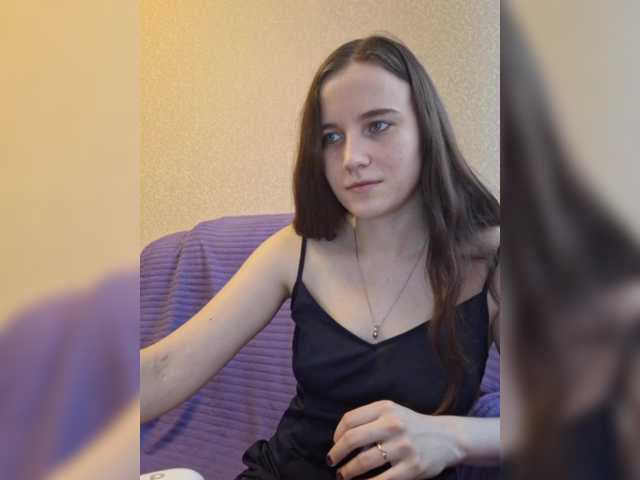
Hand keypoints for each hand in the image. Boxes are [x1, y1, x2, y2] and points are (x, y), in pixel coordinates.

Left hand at [327, 400, 463, 479]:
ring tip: (343, 475)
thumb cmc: (412, 426)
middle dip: (336, 454)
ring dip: (347, 472)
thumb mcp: (393, 412)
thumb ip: (369, 420)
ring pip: (363, 462)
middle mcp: (393, 424)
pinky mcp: (412, 467)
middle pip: (352, 439)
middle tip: (332, 462)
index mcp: (385, 408)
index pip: (349, 420)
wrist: (447, 437)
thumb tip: (340, 439)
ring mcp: (403, 446)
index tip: (334, 444)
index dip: (336, 434)